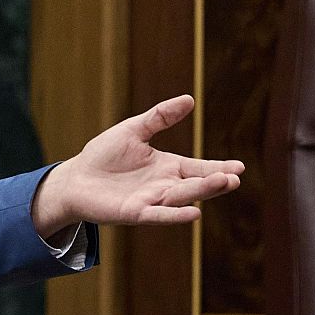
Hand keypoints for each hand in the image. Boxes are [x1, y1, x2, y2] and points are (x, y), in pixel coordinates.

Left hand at [31, 94, 244, 236]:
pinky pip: (158, 215)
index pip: (199, 168)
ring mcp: (151, 200)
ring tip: (222, 184)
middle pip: (195, 184)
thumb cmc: (104, 155)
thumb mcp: (133, 130)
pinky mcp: (135, 212)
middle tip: (235, 177)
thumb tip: (189, 99)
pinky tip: (193, 213)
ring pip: (181, 198)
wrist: (75, 177)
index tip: (240, 167)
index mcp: (168, 167)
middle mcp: (165, 186)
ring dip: (201, 193)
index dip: (219, 168)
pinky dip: (175, 215)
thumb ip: (160, 117)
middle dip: (215, 182)